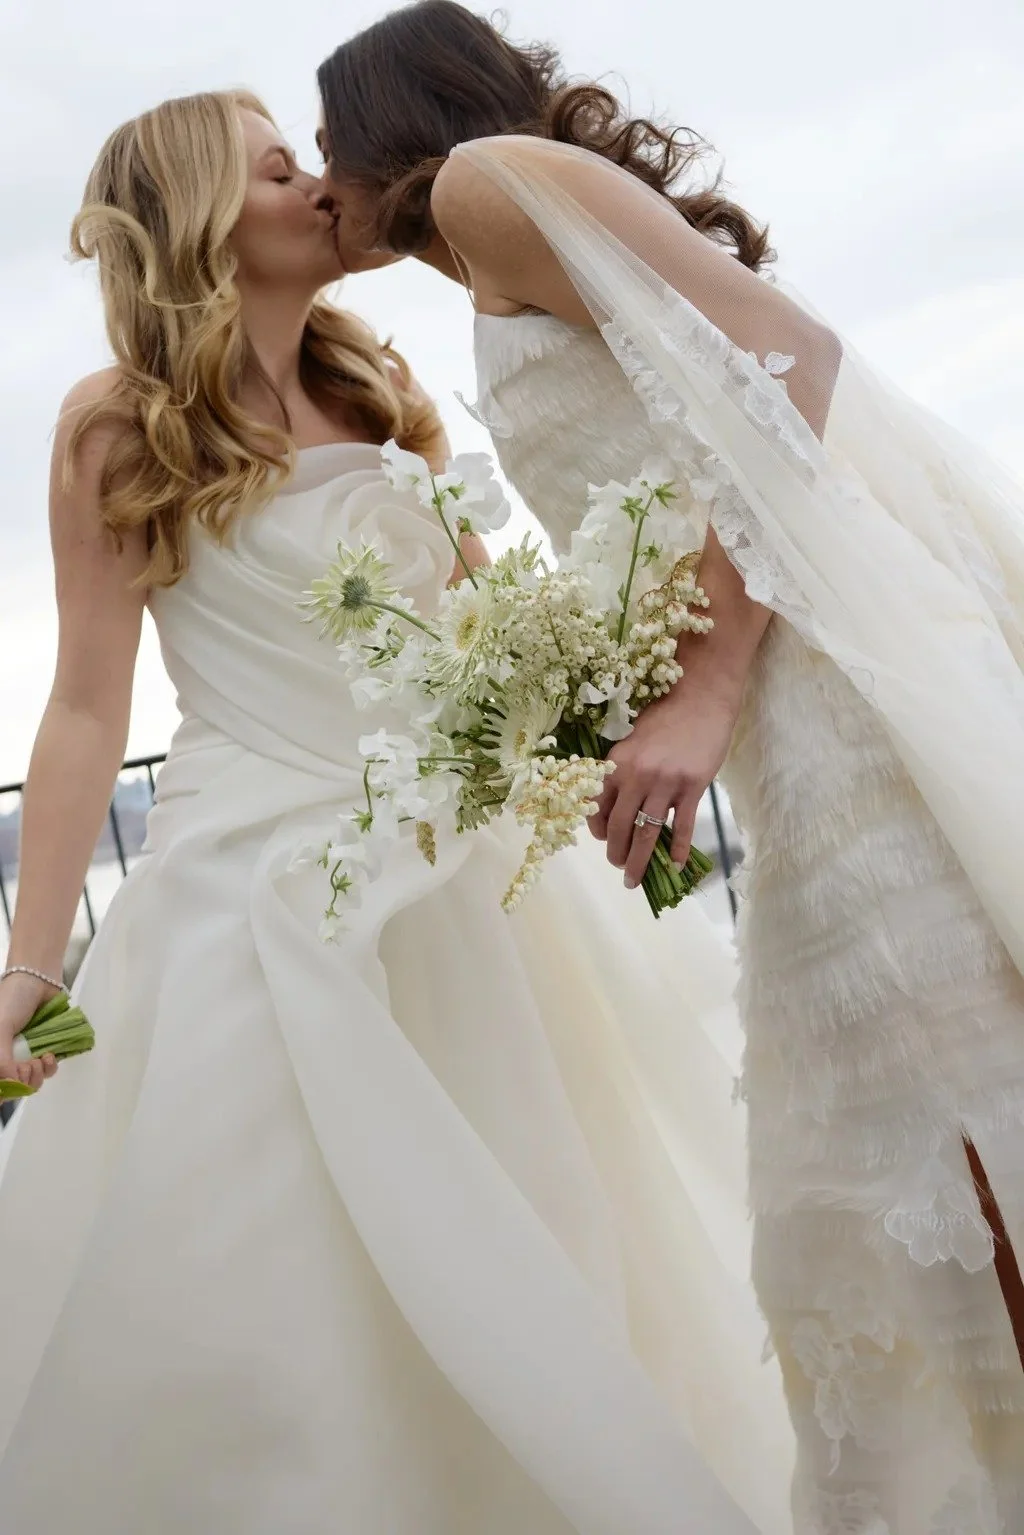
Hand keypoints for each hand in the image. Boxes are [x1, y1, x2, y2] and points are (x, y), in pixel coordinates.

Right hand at [0, 971, 59, 1091]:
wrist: (38, 978)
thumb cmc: (11, 1000)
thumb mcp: (0, 1030)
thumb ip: (1, 1060)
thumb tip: (12, 1084)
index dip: (4, 1092)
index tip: (11, 1089)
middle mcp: (6, 1056)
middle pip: (13, 1087)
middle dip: (22, 1082)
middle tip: (27, 1066)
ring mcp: (25, 1053)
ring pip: (31, 1081)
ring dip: (37, 1076)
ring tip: (40, 1060)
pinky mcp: (44, 1048)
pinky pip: (47, 1070)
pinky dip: (49, 1067)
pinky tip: (49, 1056)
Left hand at [590, 686, 738, 888]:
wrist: (700, 697)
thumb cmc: (664, 715)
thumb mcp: (631, 738)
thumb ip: (622, 769)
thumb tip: (615, 803)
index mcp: (616, 763)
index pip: (597, 807)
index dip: (598, 830)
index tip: (604, 841)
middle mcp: (637, 776)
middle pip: (620, 826)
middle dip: (616, 854)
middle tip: (620, 869)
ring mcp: (665, 784)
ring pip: (647, 833)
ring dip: (639, 861)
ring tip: (635, 879)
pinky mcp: (692, 788)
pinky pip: (682, 827)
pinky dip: (677, 849)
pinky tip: (674, 866)